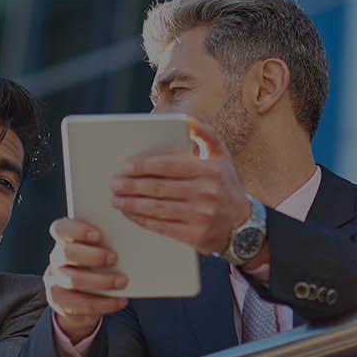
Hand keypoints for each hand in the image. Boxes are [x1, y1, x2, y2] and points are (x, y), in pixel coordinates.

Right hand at [44, 218, 128, 340]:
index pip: (60, 229)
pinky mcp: (58, 301)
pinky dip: (105, 303)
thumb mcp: (99, 251)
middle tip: (115, 258)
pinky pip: (81, 304)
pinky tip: (121, 300)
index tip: (99, 235)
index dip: (77, 230)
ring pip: (73, 280)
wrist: (82, 299)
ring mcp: (55, 280)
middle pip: (66, 252)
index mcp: (65, 240)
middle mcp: (56, 258)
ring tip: (123, 281)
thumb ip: (106, 242)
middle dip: (93, 256)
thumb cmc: (96, 266)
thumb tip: (130, 238)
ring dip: (102, 281)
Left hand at [111, 120, 250, 255]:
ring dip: (132, 204)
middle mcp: (206, 192)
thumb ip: (205, 134)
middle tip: (114, 184)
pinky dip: (143, 221)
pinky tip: (130, 215)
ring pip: (158, 208)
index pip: (169, 165)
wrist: (242, 225)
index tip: (125, 167)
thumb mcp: (221, 156)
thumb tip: (186, 120)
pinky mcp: (195, 236)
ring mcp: (201, 216)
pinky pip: (162, 227)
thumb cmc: (225, 184)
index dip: (144, 165)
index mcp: (210, 170)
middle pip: (159, 188)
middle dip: (132, 186)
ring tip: (116, 200)